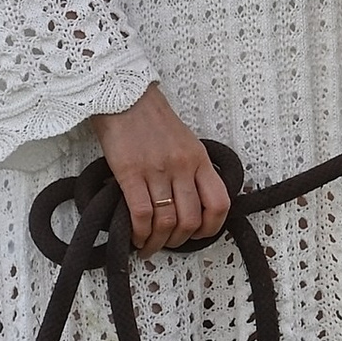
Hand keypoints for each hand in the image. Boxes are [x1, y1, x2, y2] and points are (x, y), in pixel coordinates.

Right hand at [94, 82, 230, 249]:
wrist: (123, 95)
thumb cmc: (151, 118)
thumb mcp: (184, 141)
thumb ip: (191, 169)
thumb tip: (187, 203)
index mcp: (199, 158)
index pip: (218, 203)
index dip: (212, 227)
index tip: (199, 234)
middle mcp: (182, 166)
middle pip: (190, 219)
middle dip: (179, 240)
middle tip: (168, 242)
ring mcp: (157, 170)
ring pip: (166, 221)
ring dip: (158, 241)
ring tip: (148, 245)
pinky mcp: (130, 172)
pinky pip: (141, 214)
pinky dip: (140, 233)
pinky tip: (135, 236)